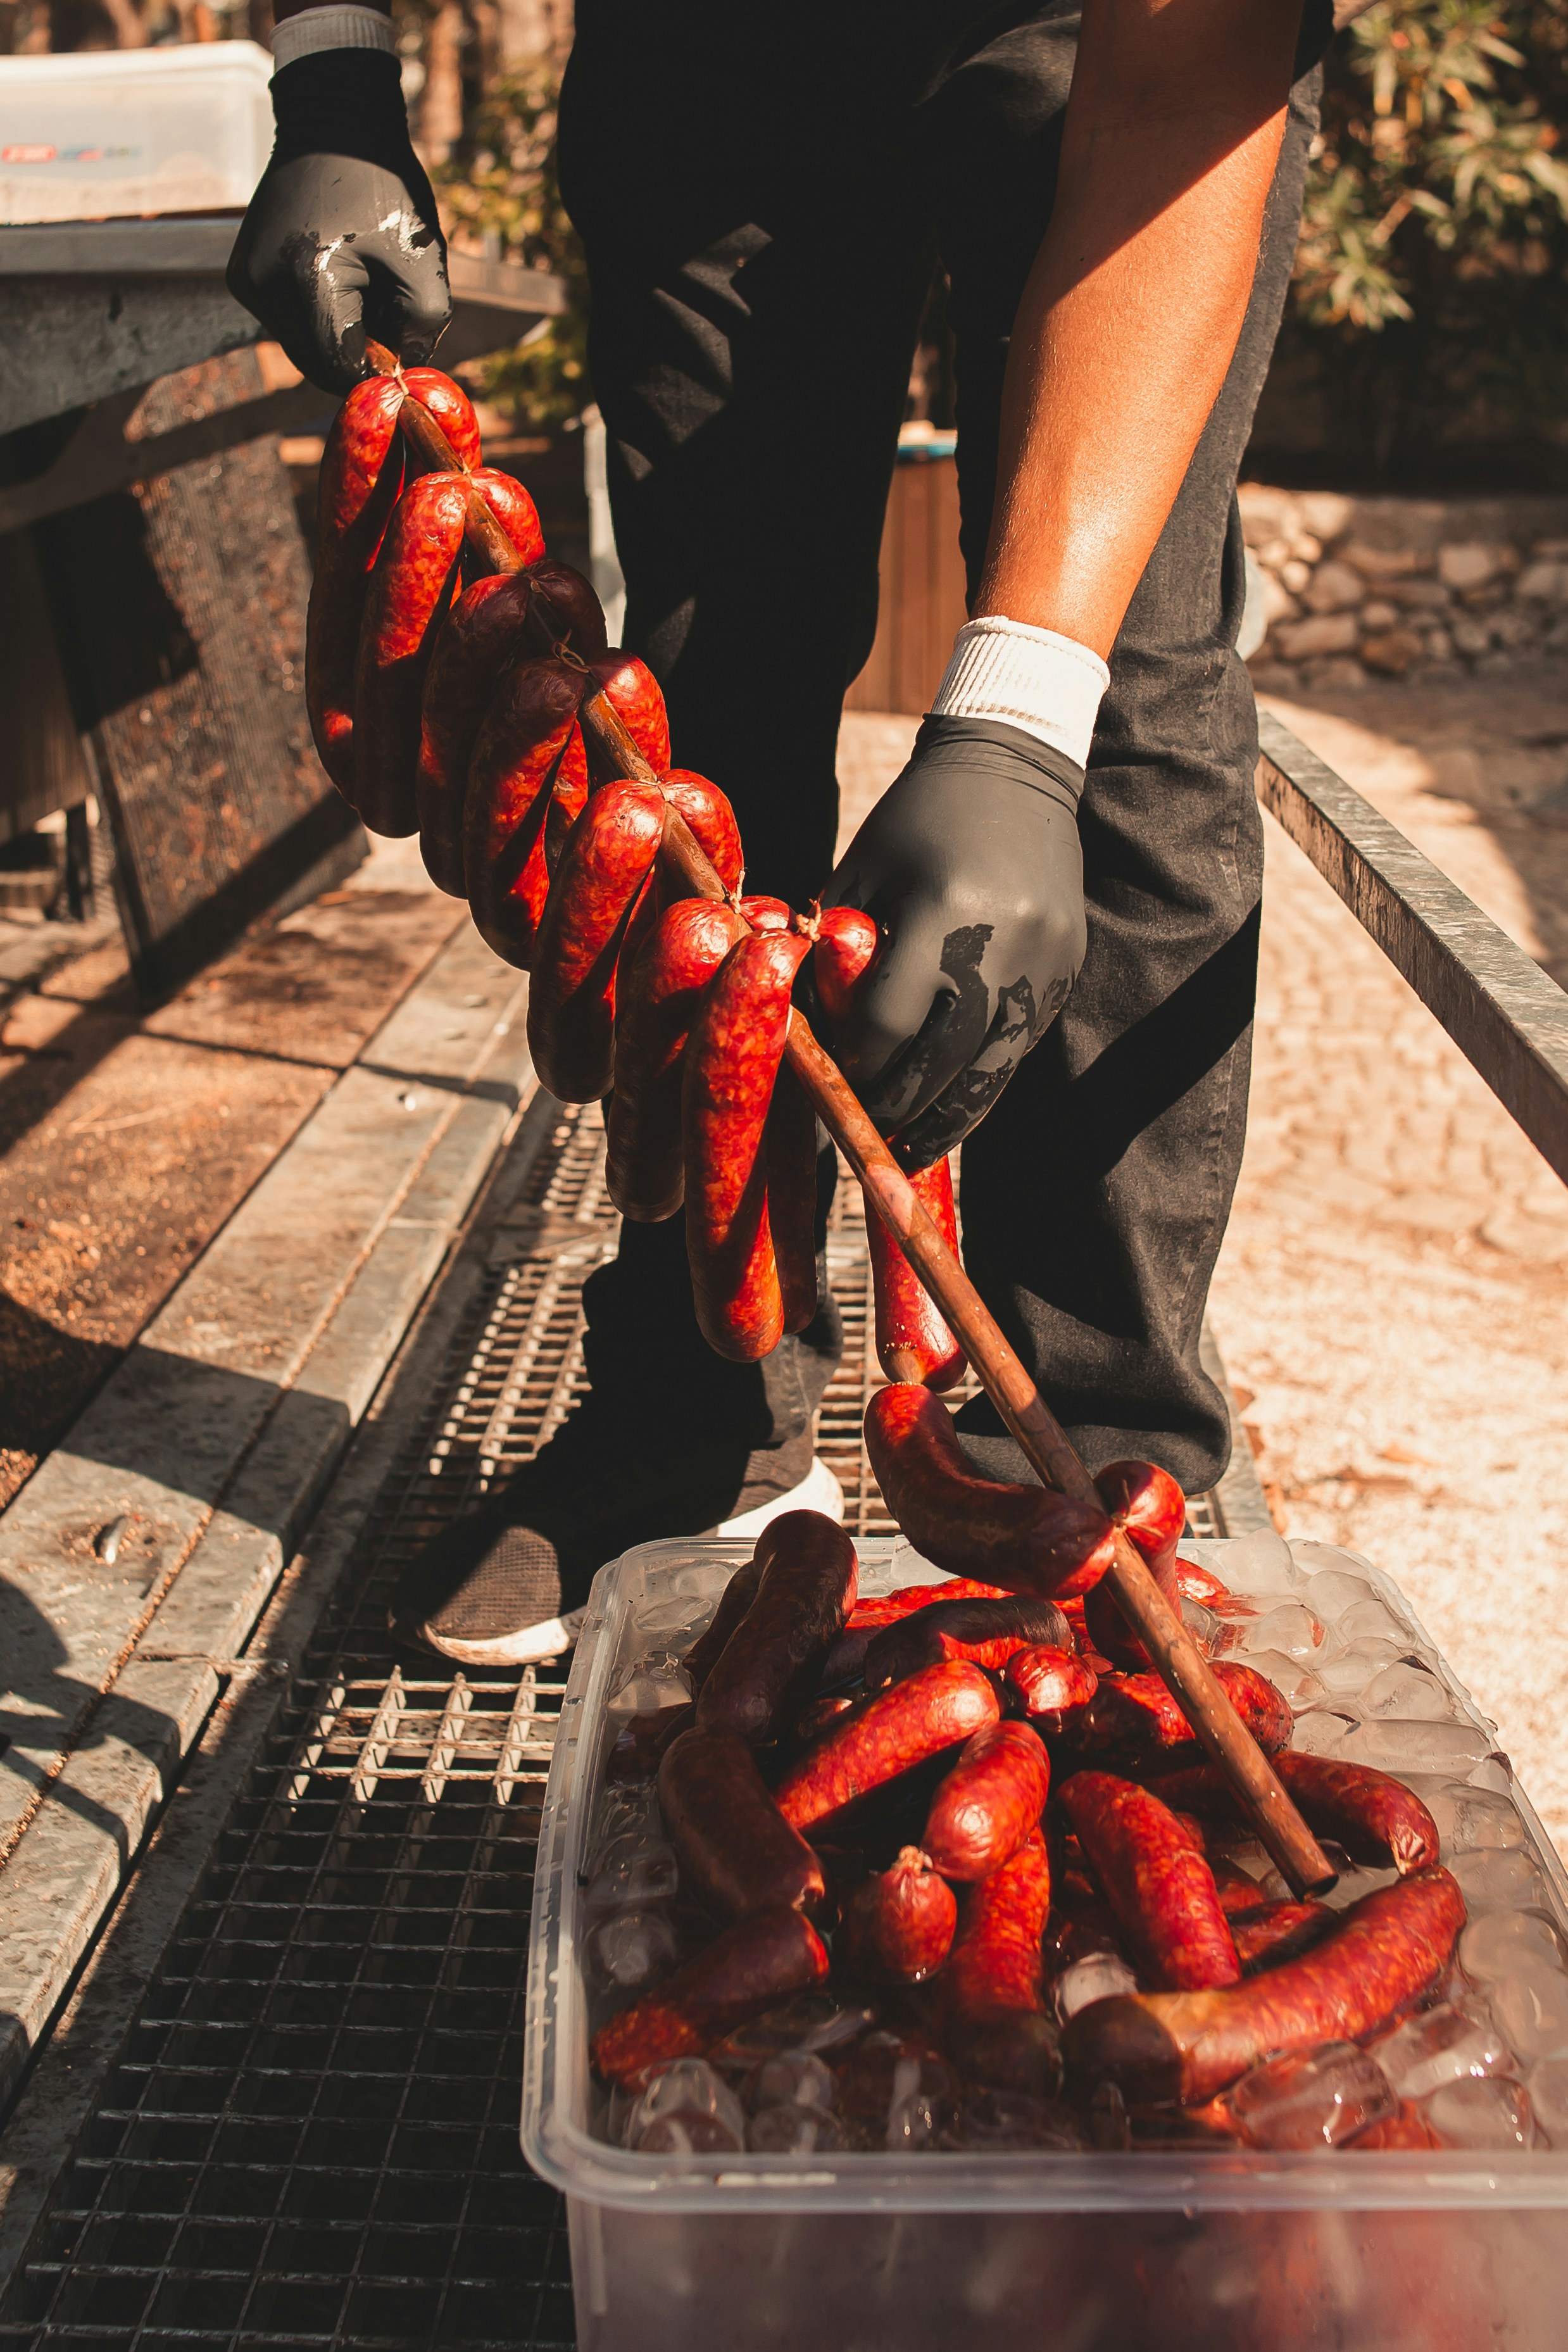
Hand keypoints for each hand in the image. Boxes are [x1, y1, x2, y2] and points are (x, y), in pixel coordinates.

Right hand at [227, 51, 449, 393]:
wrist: (333, 124)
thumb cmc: (383, 185)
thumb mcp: (422, 260)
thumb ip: (422, 328)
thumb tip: (399, 372)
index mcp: (307, 280)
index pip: (339, 368)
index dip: (375, 369)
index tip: (399, 342)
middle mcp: (263, 285)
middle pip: (316, 363)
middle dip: (355, 352)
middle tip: (384, 309)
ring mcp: (246, 281)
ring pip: (301, 346)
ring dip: (336, 334)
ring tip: (360, 282)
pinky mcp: (242, 275)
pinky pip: (286, 321)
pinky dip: (316, 315)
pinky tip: (335, 274)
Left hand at [820, 716, 1086, 1166]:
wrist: (1017, 766)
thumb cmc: (920, 817)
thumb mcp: (863, 868)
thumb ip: (832, 944)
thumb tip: (799, 1023)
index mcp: (947, 913)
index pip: (890, 1024)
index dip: (856, 1067)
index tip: (832, 1088)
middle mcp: (1006, 945)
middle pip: (943, 1064)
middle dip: (898, 1108)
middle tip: (864, 1138)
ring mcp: (1046, 963)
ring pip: (993, 1073)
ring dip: (948, 1119)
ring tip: (910, 1149)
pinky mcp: (1066, 970)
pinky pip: (1019, 1047)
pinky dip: (982, 1082)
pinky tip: (950, 1104)